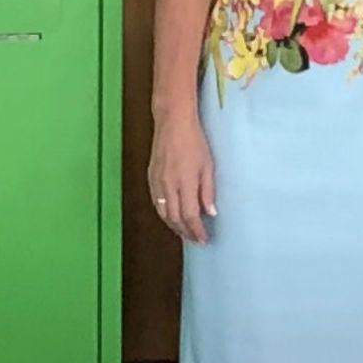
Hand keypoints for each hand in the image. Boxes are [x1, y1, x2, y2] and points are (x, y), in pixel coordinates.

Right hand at [146, 115, 216, 243]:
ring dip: (174, 226)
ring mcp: (157, 182)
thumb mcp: (207, 166)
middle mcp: (169, 186)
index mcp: (185, 184)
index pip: (190, 216)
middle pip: (175, 218)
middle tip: (194, 239)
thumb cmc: (194, 141)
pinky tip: (171, 216)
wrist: (172, 123)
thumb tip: (210, 212)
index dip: (196, 231)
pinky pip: (156, 202)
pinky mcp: (151, 177)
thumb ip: (208, 191)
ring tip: (184, 232)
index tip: (203, 238)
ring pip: (163, 213)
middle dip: (185, 232)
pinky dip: (164, 213)